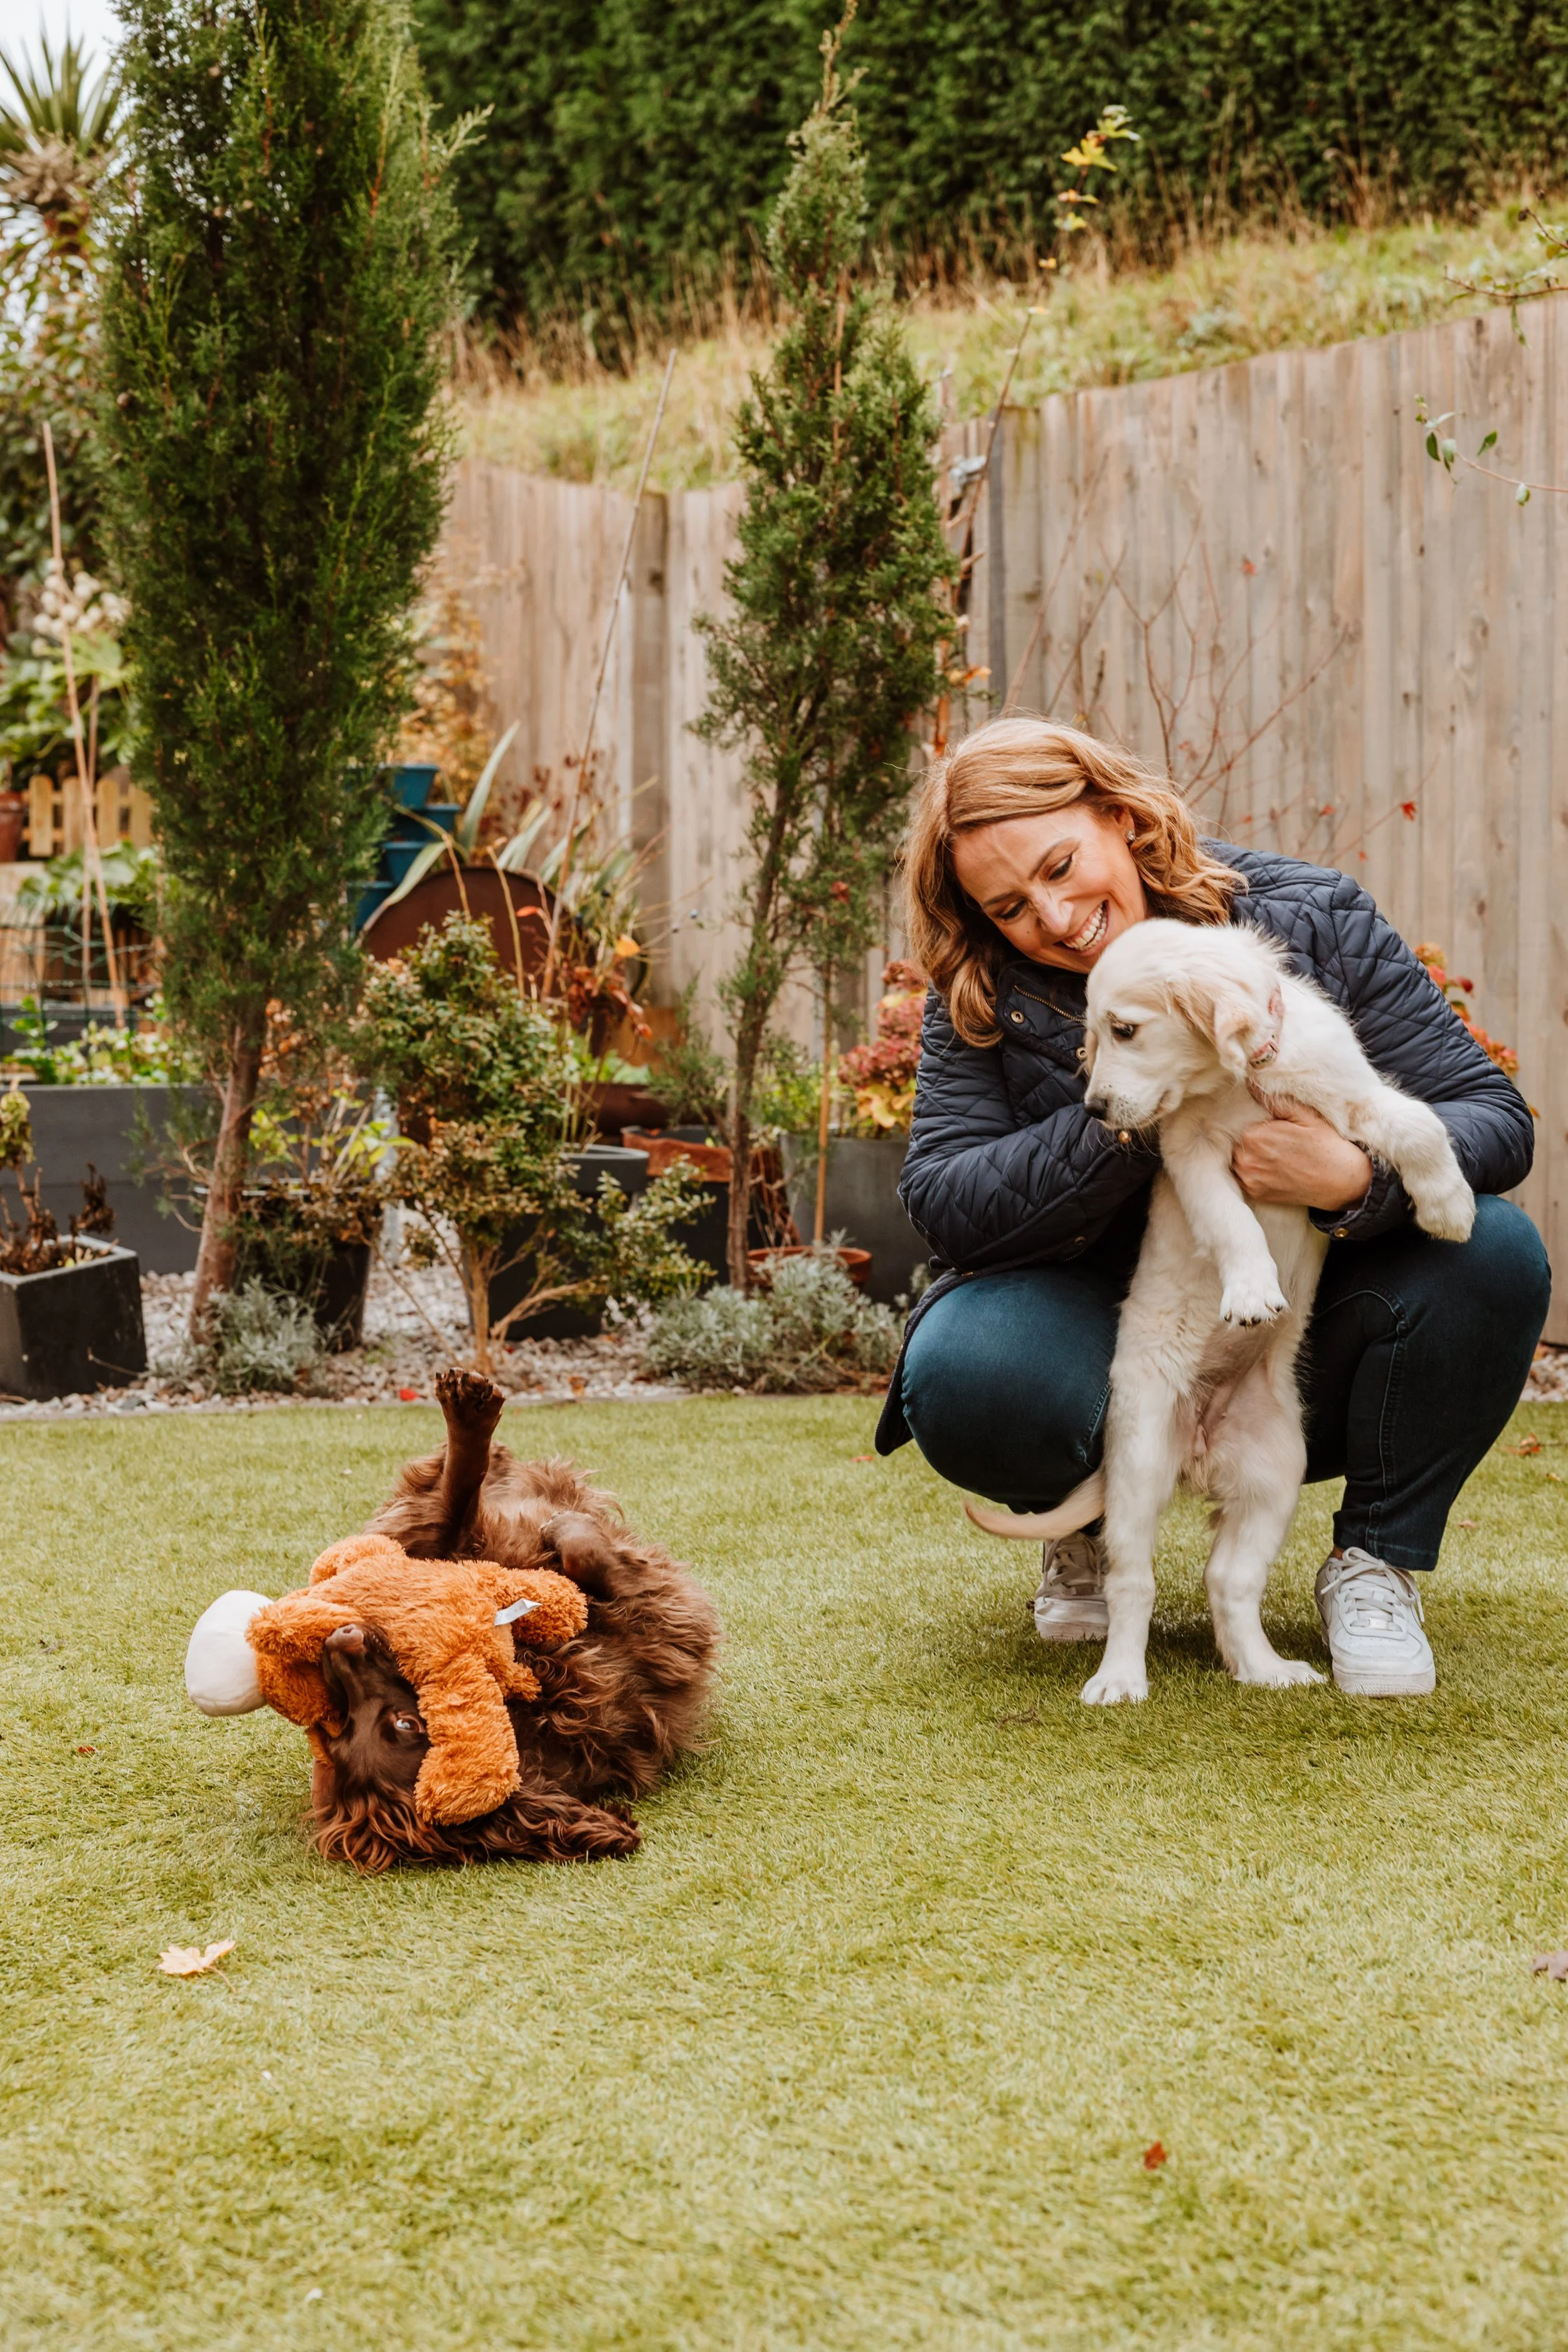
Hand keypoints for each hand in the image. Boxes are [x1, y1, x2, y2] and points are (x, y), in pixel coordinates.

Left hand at [1232, 1104, 1372, 1212]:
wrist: (1342, 1181)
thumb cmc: (1325, 1145)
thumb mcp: (1304, 1115)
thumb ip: (1273, 1100)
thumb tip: (1250, 1081)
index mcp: (1254, 1137)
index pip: (1240, 1123)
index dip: (1256, 1123)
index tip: (1271, 1126)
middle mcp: (1246, 1160)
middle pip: (1237, 1141)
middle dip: (1251, 1139)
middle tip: (1275, 1140)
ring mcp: (1249, 1179)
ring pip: (1238, 1159)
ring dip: (1249, 1155)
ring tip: (1274, 1155)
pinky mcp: (1255, 1193)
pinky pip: (1243, 1177)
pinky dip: (1252, 1171)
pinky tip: (1271, 1168)